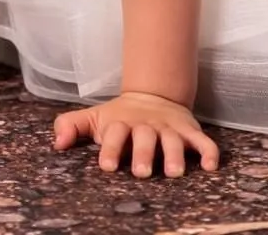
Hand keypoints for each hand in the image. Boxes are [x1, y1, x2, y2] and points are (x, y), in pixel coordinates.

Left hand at [52, 90, 220, 176]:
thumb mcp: (94, 118)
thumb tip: (57, 143)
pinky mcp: (189, 131)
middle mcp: (146, 125)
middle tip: (142, 172)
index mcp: (122, 123)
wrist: (153, 96)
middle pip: (146, 138)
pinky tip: (210, 166)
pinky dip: (209, 151)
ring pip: (174, 140)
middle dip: (144, 154)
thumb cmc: (119, 117)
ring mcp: (169, 127)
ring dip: (175, 154)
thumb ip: (71, 126)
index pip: (115, 134)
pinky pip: (203, 141)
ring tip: (174, 172)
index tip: (108, 166)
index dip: (112, 149)